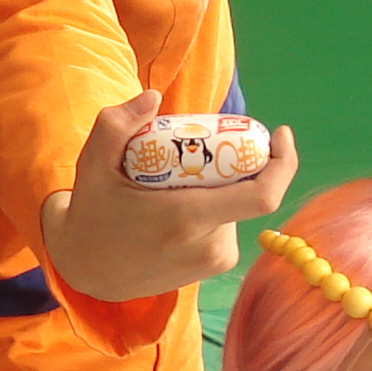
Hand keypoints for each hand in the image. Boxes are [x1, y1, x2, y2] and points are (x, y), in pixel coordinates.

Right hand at [39, 94, 301, 303]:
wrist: (88, 272)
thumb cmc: (93, 214)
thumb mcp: (92, 164)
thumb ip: (116, 125)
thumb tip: (154, 97)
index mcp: (188, 218)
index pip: (262, 196)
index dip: (282, 163)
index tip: (279, 133)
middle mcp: (211, 245)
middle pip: (247, 192)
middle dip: (234, 163)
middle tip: (201, 147)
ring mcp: (216, 261)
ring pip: (236, 207)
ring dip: (220, 187)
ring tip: (178, 181)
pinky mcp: (215, 269)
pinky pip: (227, 224)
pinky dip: (214, 206)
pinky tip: (180, 205)